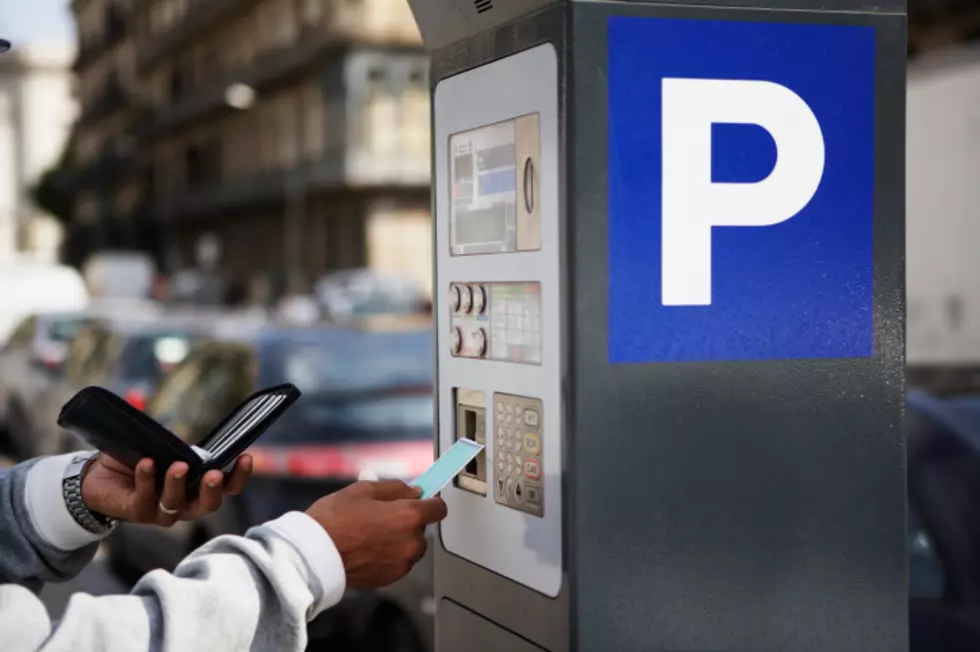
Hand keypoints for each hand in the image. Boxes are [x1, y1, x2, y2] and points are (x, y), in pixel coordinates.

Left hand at [81, 453, 253, 525]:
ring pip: (176, 505)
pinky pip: (145, 498)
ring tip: (177, 466)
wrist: (100, 475)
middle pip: (208, 505)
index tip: (246, 457)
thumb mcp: (165, 449)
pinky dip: (147, 479)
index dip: (239, 476)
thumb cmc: (140, 459)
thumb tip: (185, 443)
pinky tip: (146, 463)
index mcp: (198, 488)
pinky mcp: (137, 512)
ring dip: (178, 485)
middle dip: (212, 490)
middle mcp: (185, 504)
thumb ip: (179, 447)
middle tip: (213, 474)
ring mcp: (161, 512)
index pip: (228, 488)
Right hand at [306, 481, 447, 588]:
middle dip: (408, 520)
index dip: (430, 501)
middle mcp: (410, 542)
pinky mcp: (390, 578)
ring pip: (410, 546)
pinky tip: (368, 547)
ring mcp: (401, 563)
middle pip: (422, 528)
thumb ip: (395, 488)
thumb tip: (414, 491)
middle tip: (383, 514)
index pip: (439, 508)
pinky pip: (398, 561)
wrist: (313, 555)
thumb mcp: (363, 490)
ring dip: (399, 539)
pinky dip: (389, 554)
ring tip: (371, 532)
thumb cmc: (333, 522)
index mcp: (408, 516)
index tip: (424, 499)